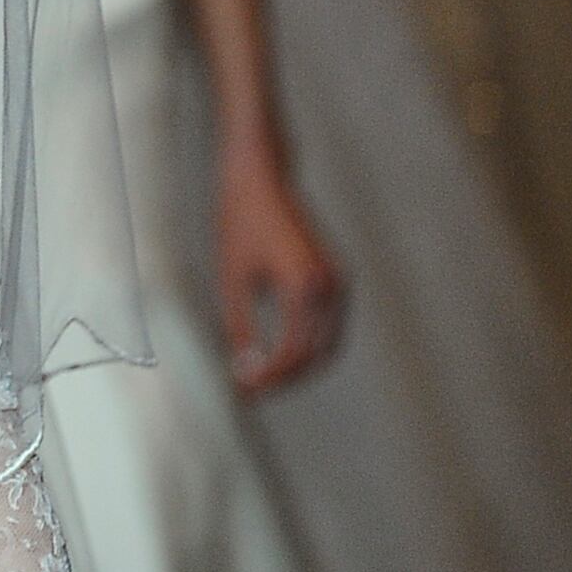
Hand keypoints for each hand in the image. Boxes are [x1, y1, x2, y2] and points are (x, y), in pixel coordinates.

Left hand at [216, 150, 346, 394]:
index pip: (294, 352)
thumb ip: (240, 326)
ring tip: (261, 378)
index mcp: (304, 285)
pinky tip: (277, 354)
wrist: (260, 178)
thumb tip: (244, 368)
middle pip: (318, 355)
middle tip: (252, 392)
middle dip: (287, 378)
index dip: (270, 378)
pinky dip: (309, 346)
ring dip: (300, 366)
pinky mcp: (336, 278)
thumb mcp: (232, 277)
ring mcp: (339, 282)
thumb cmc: (239, 221)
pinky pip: (329, 325)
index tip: (244, 392)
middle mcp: (331, 286)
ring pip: (329, 344)